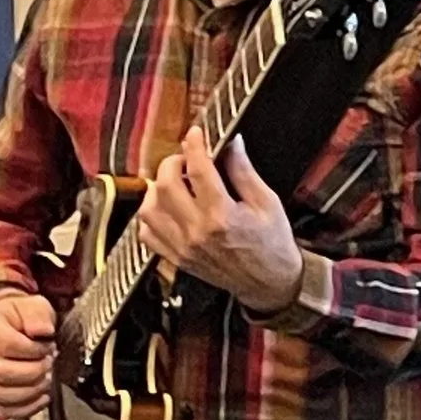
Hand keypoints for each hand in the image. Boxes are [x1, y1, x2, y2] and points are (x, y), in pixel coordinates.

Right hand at [0, 289, 57, 416]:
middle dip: (33, 372)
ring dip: (30, 391)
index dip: (34, 350)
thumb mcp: (32, 305)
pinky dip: (25, 408)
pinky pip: (3, 409)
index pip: (8, 346)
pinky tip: (41, 397)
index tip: (48, 346)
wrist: (7, 323)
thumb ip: (38, 315)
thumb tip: (44, 330)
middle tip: (48, 364)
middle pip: (1, 373)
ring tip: (45, 379)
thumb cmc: (19, 316)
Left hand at [138, 128, 304, 315]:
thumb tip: (232, 143)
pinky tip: (166, 208)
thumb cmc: (273, 244)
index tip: (196, 134)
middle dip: (172, 163)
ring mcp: (183, 248)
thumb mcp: (267, 202)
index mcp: (223, 216)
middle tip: (186, 159)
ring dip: (157, 188)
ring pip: (149, 208)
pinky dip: (151, 215)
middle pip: (165, 185)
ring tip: (175, 183)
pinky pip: (147, 234)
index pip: (198, 169)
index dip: (194, 145)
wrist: (270, 284)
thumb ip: (244, 172)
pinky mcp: (177, 259)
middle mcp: (197, 232)